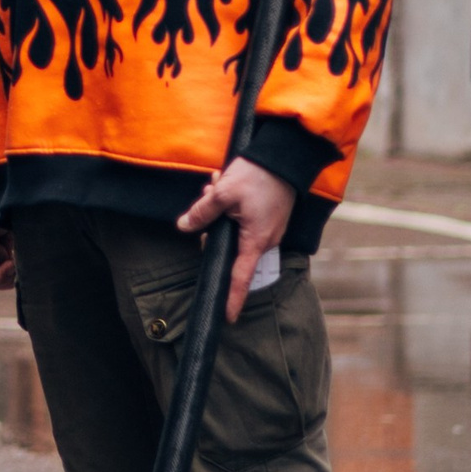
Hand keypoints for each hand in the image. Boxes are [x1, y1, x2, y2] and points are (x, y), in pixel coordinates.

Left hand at [175, 156, 294, 320]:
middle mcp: (265, 239)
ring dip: (221, 208)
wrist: (286, 155)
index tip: (228, 316)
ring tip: (217, 183)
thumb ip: (201, 213)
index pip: (241, 277)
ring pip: (234, 228)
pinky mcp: (270, 217)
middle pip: (229, 246)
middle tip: (208, 194)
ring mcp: (270, 228)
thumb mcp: (222, 193)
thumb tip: (184, 226)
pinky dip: (232, 203)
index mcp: (255, 240)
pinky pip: (246, 218)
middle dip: (213, 224)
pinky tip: (226, 183)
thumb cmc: (258, 175)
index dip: (233, 298)